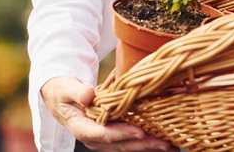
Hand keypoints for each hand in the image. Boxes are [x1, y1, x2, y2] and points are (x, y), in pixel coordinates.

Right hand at [41, 76, 177, 150]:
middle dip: (144, 145)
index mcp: (82, 128)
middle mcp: (94, 138)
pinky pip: (131, 141)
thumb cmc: (63, 91)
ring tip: (172, 146)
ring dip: (149, 147)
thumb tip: (88, 96)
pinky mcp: (113, 136)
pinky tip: (165, 142)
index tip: (139, 132)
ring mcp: (104, 140)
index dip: (122, 134)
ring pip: (128, 146)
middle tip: (165, 143)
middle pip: (121, 144)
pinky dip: (147, 142)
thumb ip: (77, 91)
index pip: (103, 134)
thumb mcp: (66, 87)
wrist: (61, 98)